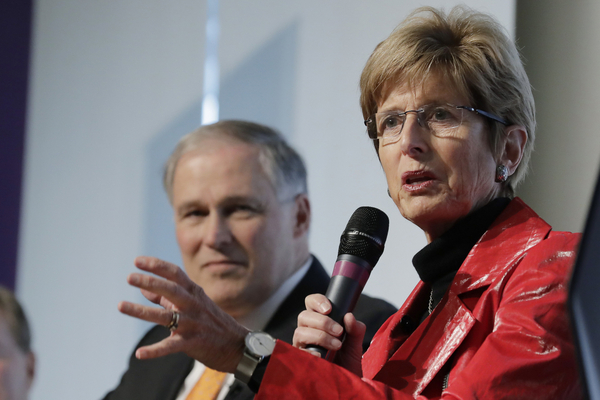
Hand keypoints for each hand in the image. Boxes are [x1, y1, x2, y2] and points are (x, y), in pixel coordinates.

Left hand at [118, 256, 248, 372]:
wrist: (237, 346)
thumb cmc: (212, 323)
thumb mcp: (193, 304)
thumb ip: (166, 298)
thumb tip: (143, 289)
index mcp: (194, 293)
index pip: (175, 274)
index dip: (156, 266)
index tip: (137, 261)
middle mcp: (193, 305)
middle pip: (171, 290)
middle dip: (150, 282)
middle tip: (130, 277)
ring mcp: (193, 324)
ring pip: (165, 316)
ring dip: (142, 311)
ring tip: (121, 305)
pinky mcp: (192, 343)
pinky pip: (171, 346)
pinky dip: (155, 350)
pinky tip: (139, 353)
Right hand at [293, 293, 364, 376]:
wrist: (346, 383)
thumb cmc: (347, 361)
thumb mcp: (355, 344)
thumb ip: (355, 329)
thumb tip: (349, 316)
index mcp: (319, 321)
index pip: (311, 303)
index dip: (317, 301)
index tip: (329, 309)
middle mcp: (307, 330)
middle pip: (304, 316)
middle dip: (322, 322)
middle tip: (339, 331)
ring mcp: (302, 345)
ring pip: (300, 332)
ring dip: (320, 336)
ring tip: (336, 345)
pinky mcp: (300, 359)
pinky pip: (299, 351)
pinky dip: (311, 352)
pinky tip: (323, 356)